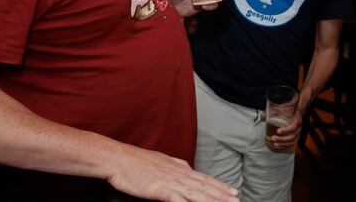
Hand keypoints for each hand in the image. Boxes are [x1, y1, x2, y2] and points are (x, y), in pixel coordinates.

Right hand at [107, 143, 239, 201]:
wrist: (118, 158)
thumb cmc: (135, 161)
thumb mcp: (160, 161)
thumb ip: (175, 167)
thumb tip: (187, 170)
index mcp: (179, 167)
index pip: (204, 179)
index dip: (220, 186)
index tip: (233, 191)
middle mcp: (178, 174)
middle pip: (205, 186)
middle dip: (223, 194)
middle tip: (238, 199)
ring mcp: (170, 182)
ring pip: (197, 193)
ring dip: (213, 200)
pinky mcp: (160, 190)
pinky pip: (179, 200)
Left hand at [267, 110, 302, 149]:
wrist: (296, 113)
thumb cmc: (289, 111)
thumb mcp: (283, 109)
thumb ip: (273, 111)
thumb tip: (263, 115)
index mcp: (297, 120)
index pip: (293, 127)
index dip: (286, 130)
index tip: (278, 131)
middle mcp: (299, 128)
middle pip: (292, 136)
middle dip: (282, 139)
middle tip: (273, 138)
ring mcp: (298, 134)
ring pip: (291, 142)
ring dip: (282, 143)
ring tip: (274, 143)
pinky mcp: (296, 137)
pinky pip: (291, 144)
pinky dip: (284, 145)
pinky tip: (277, 145)